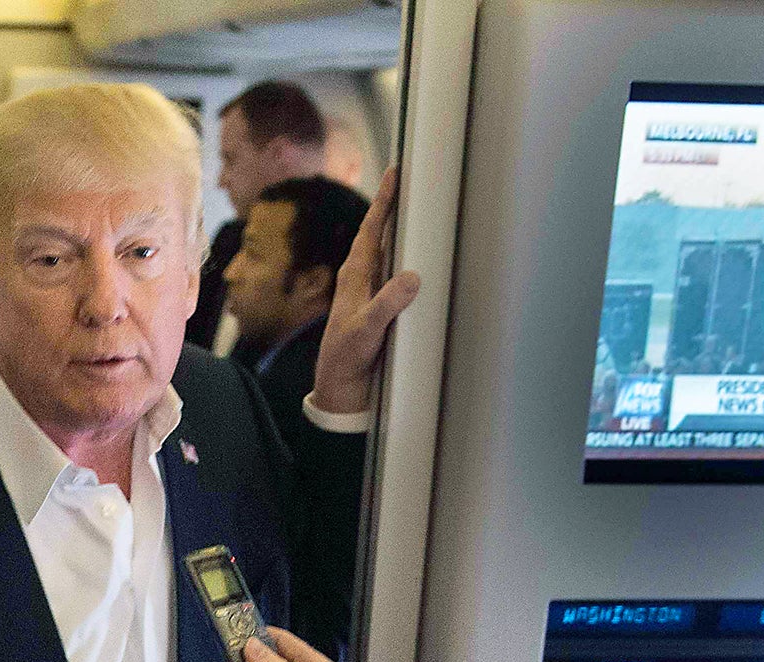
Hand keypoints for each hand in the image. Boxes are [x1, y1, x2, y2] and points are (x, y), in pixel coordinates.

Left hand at [312, 166, 421, 414]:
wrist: (341, 387)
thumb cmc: (346, 358)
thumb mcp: (366, 329)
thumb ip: (387, 303)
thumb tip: (412, 276)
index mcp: (355, 275)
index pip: (372, 228)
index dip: (384, 199)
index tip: (395, 171)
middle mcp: (363, 278)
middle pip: (382, 233)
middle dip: (395, 206)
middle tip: (411, 178)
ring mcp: (373, 292)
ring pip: (391, 252)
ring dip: (405, 230)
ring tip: (420, 207)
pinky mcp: (382, 308)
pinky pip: (398, 275)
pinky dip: (411, 259)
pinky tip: (422, 256)